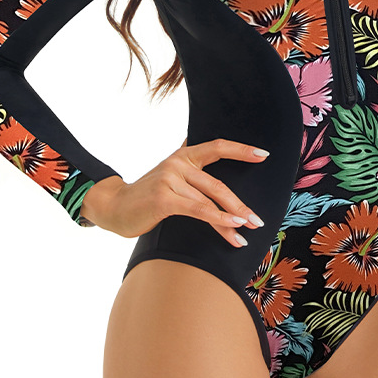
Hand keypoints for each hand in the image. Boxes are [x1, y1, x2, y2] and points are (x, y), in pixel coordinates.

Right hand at [80, 137, 268, 245]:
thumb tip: (204, 146)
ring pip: (210, 201)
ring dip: (232, 219)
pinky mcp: (164, 198)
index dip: (241, 149)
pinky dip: (218, 220)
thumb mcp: (169, 174)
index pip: (217, 147)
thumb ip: (188, 163)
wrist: (114, 207)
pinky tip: (233, 229)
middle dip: (241, 204)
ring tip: (248, 231)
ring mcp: (170, 179)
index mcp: (183, 155)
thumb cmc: (146, 194)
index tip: (264, 155)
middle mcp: (177, 163)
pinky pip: (198, 210)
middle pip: (218, 184)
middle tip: (258, 220)